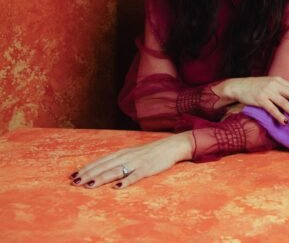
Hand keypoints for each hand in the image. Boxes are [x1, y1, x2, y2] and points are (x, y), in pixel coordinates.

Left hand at [69, 132, 193, 188]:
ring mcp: (137, 163)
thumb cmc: (149, 152)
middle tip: (74, 182)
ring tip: (89, 185)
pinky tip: (117, 187)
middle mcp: (126, 157)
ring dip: (101, 178)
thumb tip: (101, 170)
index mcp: (122, 153)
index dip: (87, 168)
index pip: (100, 161)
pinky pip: (135, 175)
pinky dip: (126, 181)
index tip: (73, 176)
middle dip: (89, 174)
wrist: (170, 146)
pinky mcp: (147, 168)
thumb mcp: (131, 153)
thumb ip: (118, 161)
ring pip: (116, 171)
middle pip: (104, 166)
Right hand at [211, 76, 288, 124]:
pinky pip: (272, 109)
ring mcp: (267, 92)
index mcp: (278, 80)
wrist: (239, 86)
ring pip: (284, 102)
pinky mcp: (260, 99)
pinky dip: (279, 116)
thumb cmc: (256, 86)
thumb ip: (280, 89)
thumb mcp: (269, 83)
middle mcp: (274, 84)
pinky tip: (285, 121)